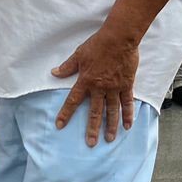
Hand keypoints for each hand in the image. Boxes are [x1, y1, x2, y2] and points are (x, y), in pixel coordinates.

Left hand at [51, 26, 138, 146]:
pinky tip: (128, 126)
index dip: (65, 113)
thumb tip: (54, 72)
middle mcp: (100, 87)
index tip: (60, 125)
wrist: (119, 38)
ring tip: (109, 138)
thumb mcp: (79, 54)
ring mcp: (114, 88)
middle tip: (91, 143)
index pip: (73, 100)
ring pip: (111, 110)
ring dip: (110, 126)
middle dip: (92, 128)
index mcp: (86, 80)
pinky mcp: (126, 85)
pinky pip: (127, 102)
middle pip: (95, 111)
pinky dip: (128, 114)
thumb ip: (67, 66)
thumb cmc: (98, 44)